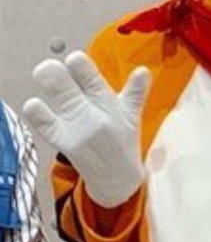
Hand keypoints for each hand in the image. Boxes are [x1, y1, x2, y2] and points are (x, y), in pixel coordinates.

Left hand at [24, 51, 150, 207]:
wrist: (118, 180)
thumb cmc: (122, 142)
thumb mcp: (131, 116)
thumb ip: (135, 91)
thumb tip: (143, 71)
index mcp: (109, 103)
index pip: (90, 75)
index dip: (77, 62)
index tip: (73, 61)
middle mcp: (93, 114)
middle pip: (66, 83)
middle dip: (53, 70)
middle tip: (50, 69)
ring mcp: (78, 129)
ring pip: (58, 97)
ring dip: (47, 81)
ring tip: (44, 76)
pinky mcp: (65, 143)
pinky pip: (44, 122)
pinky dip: (36, 111)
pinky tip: (35, 105)